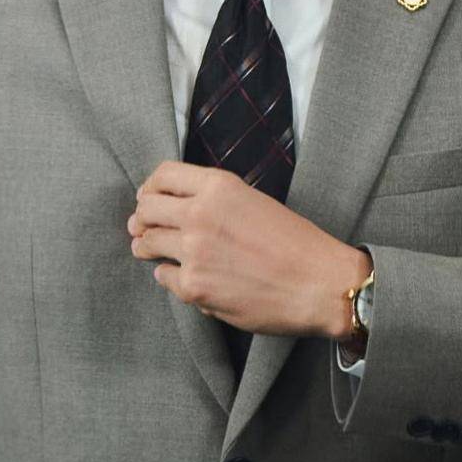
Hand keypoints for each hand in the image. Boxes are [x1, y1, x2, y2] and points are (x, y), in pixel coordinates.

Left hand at [127, 161, 371, 338]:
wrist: (320, 284)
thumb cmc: (294, 243)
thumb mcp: (252, 200)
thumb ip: (213, 199)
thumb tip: (172, 209)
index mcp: (218, 186)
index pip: (163, 175)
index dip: (150, 187)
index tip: (147, 197)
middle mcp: (200, 213)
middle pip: (146, 208)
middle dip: (141, 218)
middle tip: (141, 227)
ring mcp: (194, 250)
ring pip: (147, 243)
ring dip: (145, 247)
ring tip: (148, 250)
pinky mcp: (194, 286)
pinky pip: (163, 276)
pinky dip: (168, 276)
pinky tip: (181, 276)